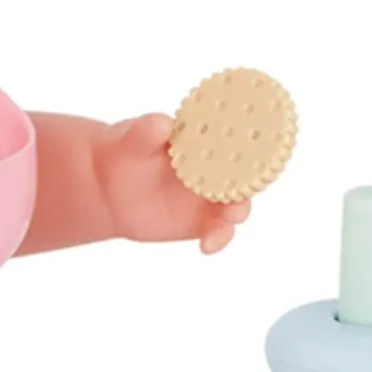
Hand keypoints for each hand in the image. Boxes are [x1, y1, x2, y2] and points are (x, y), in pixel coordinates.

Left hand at [95, 114, 251, 253]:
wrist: (110, 188)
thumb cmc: (127, 151)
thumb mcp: (133, 138)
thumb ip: (147, 131)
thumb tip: (162, 124)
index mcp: (208, 139)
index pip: (238, 138)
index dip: (253, 145)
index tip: (260, 152)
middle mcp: (218, 167)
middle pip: (246, 176)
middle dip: (250, 185)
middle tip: (242, 191)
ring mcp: (212, 196)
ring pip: (236, 206)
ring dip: (236, 214)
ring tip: (225, 222)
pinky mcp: (204, 222)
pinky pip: (219, 232)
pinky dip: (218, 239)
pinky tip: (206, 247)